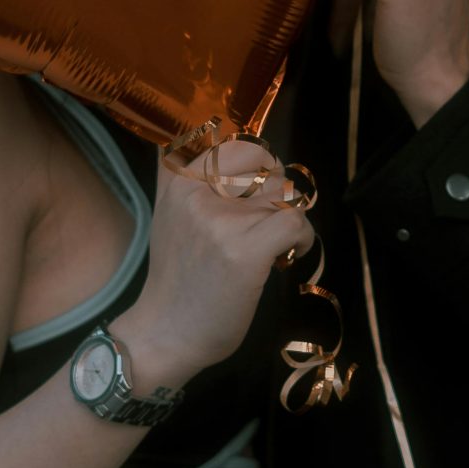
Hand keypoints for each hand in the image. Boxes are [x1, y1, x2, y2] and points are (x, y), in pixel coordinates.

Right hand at [112, 133, 307, 387]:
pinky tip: (287, 255)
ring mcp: (223, 222)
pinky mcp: (246, 251)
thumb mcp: (168, 216)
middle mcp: (197, 193)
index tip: (254, 188)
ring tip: (277, 241)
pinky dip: (303, 239)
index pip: (232, 140)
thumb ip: (186, 177)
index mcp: (178, 180)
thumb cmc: (176, 277)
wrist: (166, 333)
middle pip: (265, 162)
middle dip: (277, 188)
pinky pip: (296, 222)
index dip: (255, 162)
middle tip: (269, 217)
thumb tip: (212, 134)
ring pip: (284, 194)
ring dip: (290, 217)